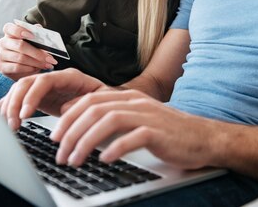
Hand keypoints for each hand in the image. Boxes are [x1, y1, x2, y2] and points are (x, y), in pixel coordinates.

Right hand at [0, 22, 58, 80]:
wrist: (22, 67)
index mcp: (10, 32)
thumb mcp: (33, 42)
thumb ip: (36, 34)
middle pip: (19, 46)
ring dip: (37, 62)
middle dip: (37, 53)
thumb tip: (40, 29)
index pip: (10, 28)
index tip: (33, 36)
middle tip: (50, 58)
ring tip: (48, 65)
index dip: (20, 30)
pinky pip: (17, 67)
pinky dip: (29, 68)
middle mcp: (3, 42)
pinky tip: (37, 68)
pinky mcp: (1, 66)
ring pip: (20, 58)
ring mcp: (0, 55)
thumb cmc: (29, 50)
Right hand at [0, 68, 106, 129]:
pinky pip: (20, 98)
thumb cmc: (107, 102)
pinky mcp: (42, 98)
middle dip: (15, 103)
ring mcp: (47, 88)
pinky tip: (4, 117)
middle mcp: (55, 79)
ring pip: (20, 90)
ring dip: (11, 106)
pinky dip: (10, 106)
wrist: (108, 105)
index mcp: (70, 77)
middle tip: (14, 124)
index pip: (44, 81)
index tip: (25, 115)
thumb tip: (66, 109)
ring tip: (11, 126)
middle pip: (27, 83)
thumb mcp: (101, 102)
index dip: (31, 96)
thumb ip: (84, 103)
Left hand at [49, 89, 217, 169]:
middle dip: (71, 132)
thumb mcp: (136, 119)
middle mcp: (136, 102)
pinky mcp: (159, 133)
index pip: (90, 100)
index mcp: (129, 97)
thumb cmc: (168, 132)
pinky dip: (115, 148)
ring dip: (86, 142)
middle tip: (60, 153)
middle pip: (95, 110)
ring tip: (75, 160)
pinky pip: (132, 137)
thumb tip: (77, 119)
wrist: (202, 138)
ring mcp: (148, 116)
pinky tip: (104, 159)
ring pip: (108, 121)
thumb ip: (110, 115)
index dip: (69, 117)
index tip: (55, 136)